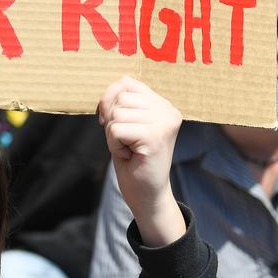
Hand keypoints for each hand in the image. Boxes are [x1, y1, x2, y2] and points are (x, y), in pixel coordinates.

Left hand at [97, 76, 184, 246]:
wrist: (147, 195)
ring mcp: (164, 123)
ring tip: (129, 148)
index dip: (110, 101)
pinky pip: (115, 130)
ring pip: (116, 113)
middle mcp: (168, 110)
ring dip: (113, 134)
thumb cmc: (133, 159)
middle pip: (119, 97)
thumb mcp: (127, 124)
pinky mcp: (155, 137)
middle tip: (126, 142)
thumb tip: (109, 88)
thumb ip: (122, 102)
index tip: (116, 124)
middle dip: (112, 121)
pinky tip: (129, 156)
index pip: (126, 82)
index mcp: (164, 104)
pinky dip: (114, 145)